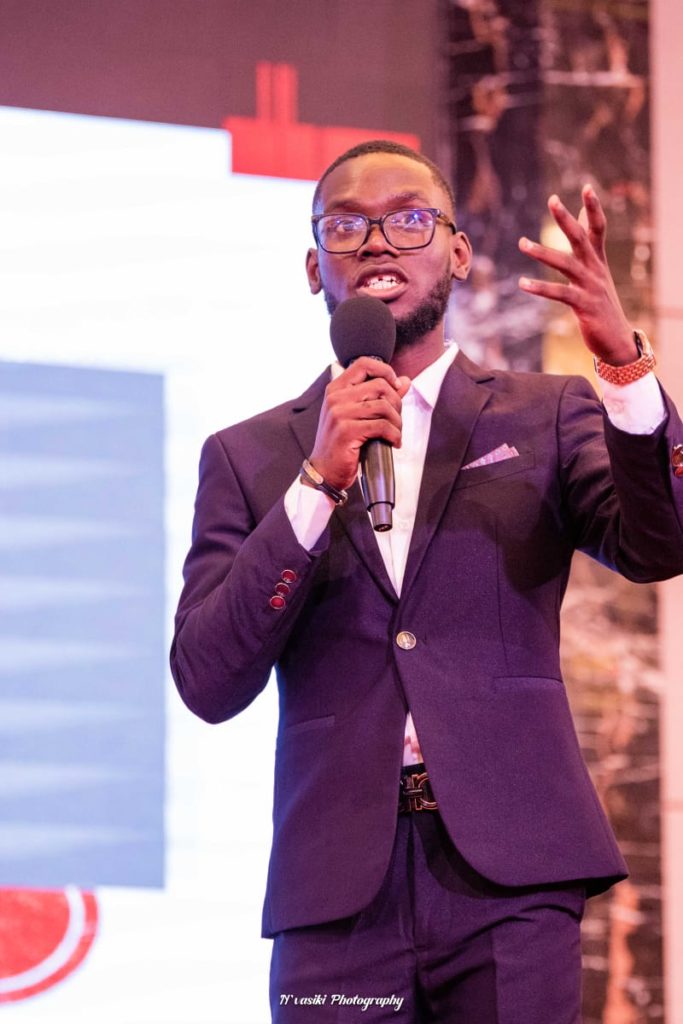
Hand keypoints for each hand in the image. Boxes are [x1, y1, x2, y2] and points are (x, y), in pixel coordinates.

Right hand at [308, 358, 410, 490]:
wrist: (325, 471)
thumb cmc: (342, 443)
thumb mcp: (358, 415)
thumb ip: (380, 396)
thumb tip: (405, 381)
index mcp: (336, 389)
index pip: (364, 364)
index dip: (385, 371)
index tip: (396, 386)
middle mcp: (335, 398)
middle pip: (380, 385)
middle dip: (396, 403)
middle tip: (396, 420)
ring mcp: (339, 414)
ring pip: (384, 406)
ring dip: (397, 422)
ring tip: (396, 433)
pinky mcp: (347, 431)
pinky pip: (382, 426)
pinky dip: (394, 435)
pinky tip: (394, 442)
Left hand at [518, 185, 637, 364]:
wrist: (616, 341)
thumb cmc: (601, 306)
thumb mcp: (597, 274)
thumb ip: (590, 247)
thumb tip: (582, 216)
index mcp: (598, 262)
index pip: (598, 229)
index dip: (593, 208)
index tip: (587, 186)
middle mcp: (596, 270)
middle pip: (581, 238)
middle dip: (566, 219)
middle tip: (552, 199)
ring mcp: (591, 287)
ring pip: (566, 264)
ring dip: (543, 253)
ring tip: (522, 243)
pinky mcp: (584, 306)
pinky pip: (560, 294)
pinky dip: (541, 288)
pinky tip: (522, 283)